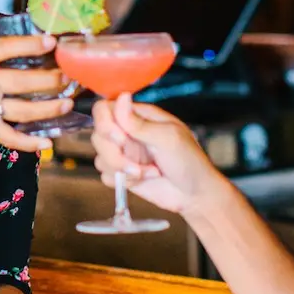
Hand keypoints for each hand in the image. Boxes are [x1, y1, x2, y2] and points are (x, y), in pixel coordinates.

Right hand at [0, 34, 69, 151]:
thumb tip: (23, 41)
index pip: (9, 48)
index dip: (32, 45)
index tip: (52, 42)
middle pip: (23, 82)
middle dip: (51, 79)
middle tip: (69, 77)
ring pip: (23, 110)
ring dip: (48, 108)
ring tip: (66, 103)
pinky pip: (8, 137)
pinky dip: (27, 143)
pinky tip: (46, 142)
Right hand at [90, 94, 225, 215]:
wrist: (195, 195)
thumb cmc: (189, 161)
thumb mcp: (168, 138)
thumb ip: (139, 123)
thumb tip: (122, 97)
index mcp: (138, 116)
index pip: (104, 109)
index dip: (105, 124)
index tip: (121, 139)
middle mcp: (127, 132)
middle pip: (98, 135)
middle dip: (115, 154)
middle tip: (136, 163)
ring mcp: (124, 153)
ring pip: (100, 157)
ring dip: (122, 169)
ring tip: (147, 171)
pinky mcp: (122, 174)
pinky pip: (105, 175)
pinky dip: (123, 181)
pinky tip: (144, 178)